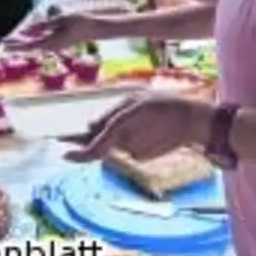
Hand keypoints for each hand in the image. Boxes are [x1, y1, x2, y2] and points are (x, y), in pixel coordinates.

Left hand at [4, 12, 114, 52]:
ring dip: (24, 41)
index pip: (29, 44)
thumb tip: (29, 29)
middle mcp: (52, 45)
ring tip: (11, 40)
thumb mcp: (62, 19)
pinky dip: (33, 36)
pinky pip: (42, 39)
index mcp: (52, 42)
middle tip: (3, 43)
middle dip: (17, 43)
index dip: (16, 44)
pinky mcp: (58, 39)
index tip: (5, 44)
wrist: (97, 26)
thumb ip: (45, 24)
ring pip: (35, 42)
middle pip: (30, 45)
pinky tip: (27, 33)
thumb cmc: (81, 20)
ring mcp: (55, 43)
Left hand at [62, 92, 211, 162]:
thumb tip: (89, 127)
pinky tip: (150, 128)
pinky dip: (134, 137)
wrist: (192, 120)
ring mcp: (135, 152)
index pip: (94, 147)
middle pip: (104, 140)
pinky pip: (130, 146)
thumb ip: (109, 114)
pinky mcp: (143, 157)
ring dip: (122, 132)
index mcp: (121, 126)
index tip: (63, 154)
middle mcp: (126, 143)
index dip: (77, 153)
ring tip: (145, 118)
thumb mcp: (133, 99)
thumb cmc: (162, 103)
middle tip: (118, 119)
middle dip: (102, 132)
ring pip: (117, 142)